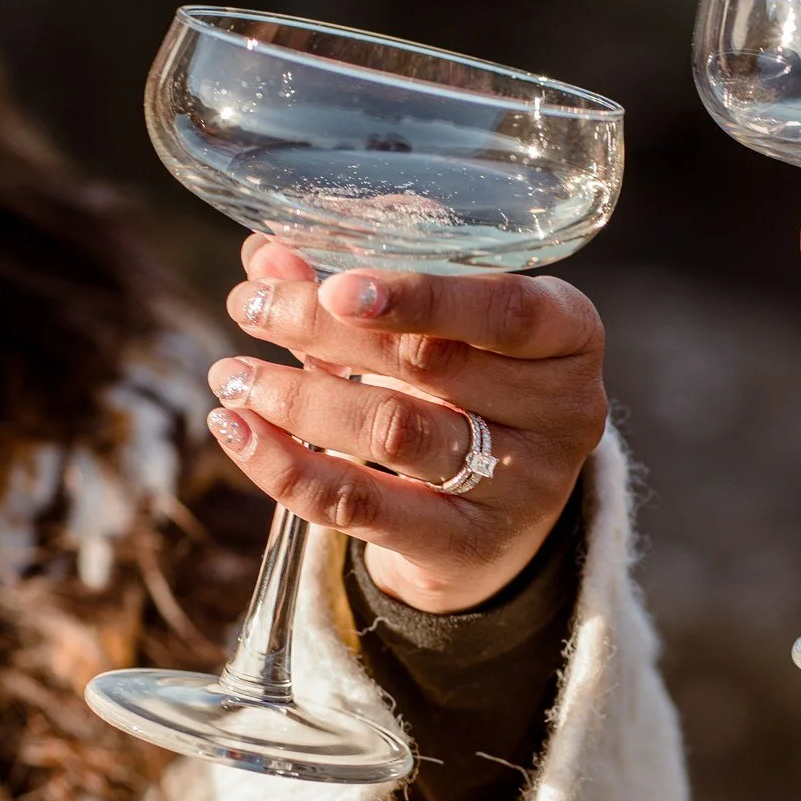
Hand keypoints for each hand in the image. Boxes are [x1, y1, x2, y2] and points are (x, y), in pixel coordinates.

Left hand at [206, 240, 606, 613]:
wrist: (502, 518)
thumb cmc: (470, 390)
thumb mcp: (438, 329)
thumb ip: (359, 287)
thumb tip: (265, 255)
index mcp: (570, 333)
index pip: (503, 309)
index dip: (421, 295)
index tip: (336, 285)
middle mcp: (563, 411)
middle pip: (432, 363)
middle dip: (325, 328)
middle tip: (249, 305)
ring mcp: (522, 486)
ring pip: (393, 432)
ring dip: (297, 398)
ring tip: (230, 375)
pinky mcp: (467, 546)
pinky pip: (363, 506)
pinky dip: (289, 467)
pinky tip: (238, 431)